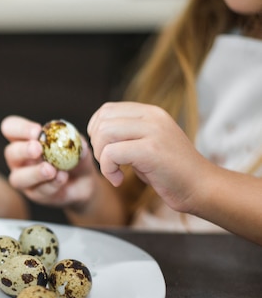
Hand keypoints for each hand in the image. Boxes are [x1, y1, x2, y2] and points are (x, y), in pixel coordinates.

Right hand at [1, 115, 97, 207]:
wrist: (83, 182)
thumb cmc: (75, 157)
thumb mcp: (78, 146)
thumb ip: (74, 141)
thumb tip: (71, 137)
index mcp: (24, 139)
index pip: (10, 128)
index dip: (19, 128)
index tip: (37, 131)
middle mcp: (18, 158)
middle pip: (10, 152)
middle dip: (24, 150)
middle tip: (38, 149)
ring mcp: (23, 178)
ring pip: (19, 177)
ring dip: (34, 173)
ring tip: (51, 170)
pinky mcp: (33, 194)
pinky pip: (38, 191)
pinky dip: (51, 184)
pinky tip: (62, 178)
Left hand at [87, 102, 208, 212]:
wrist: (201, 187)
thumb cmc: (171, 172)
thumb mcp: (147, 145)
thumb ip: (126, 135)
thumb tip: (97, 132)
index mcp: (151, 112)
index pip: (107, 110)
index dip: (96, 132)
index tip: (105, 151)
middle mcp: (152, 116)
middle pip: (102, 120)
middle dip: (97, 145)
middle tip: (109, 164)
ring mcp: (153, 131)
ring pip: (104, 133)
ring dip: (102, 157)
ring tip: (114, 171)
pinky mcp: (151, 150)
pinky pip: (112, 153)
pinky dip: (108, 170)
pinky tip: (119, 180)